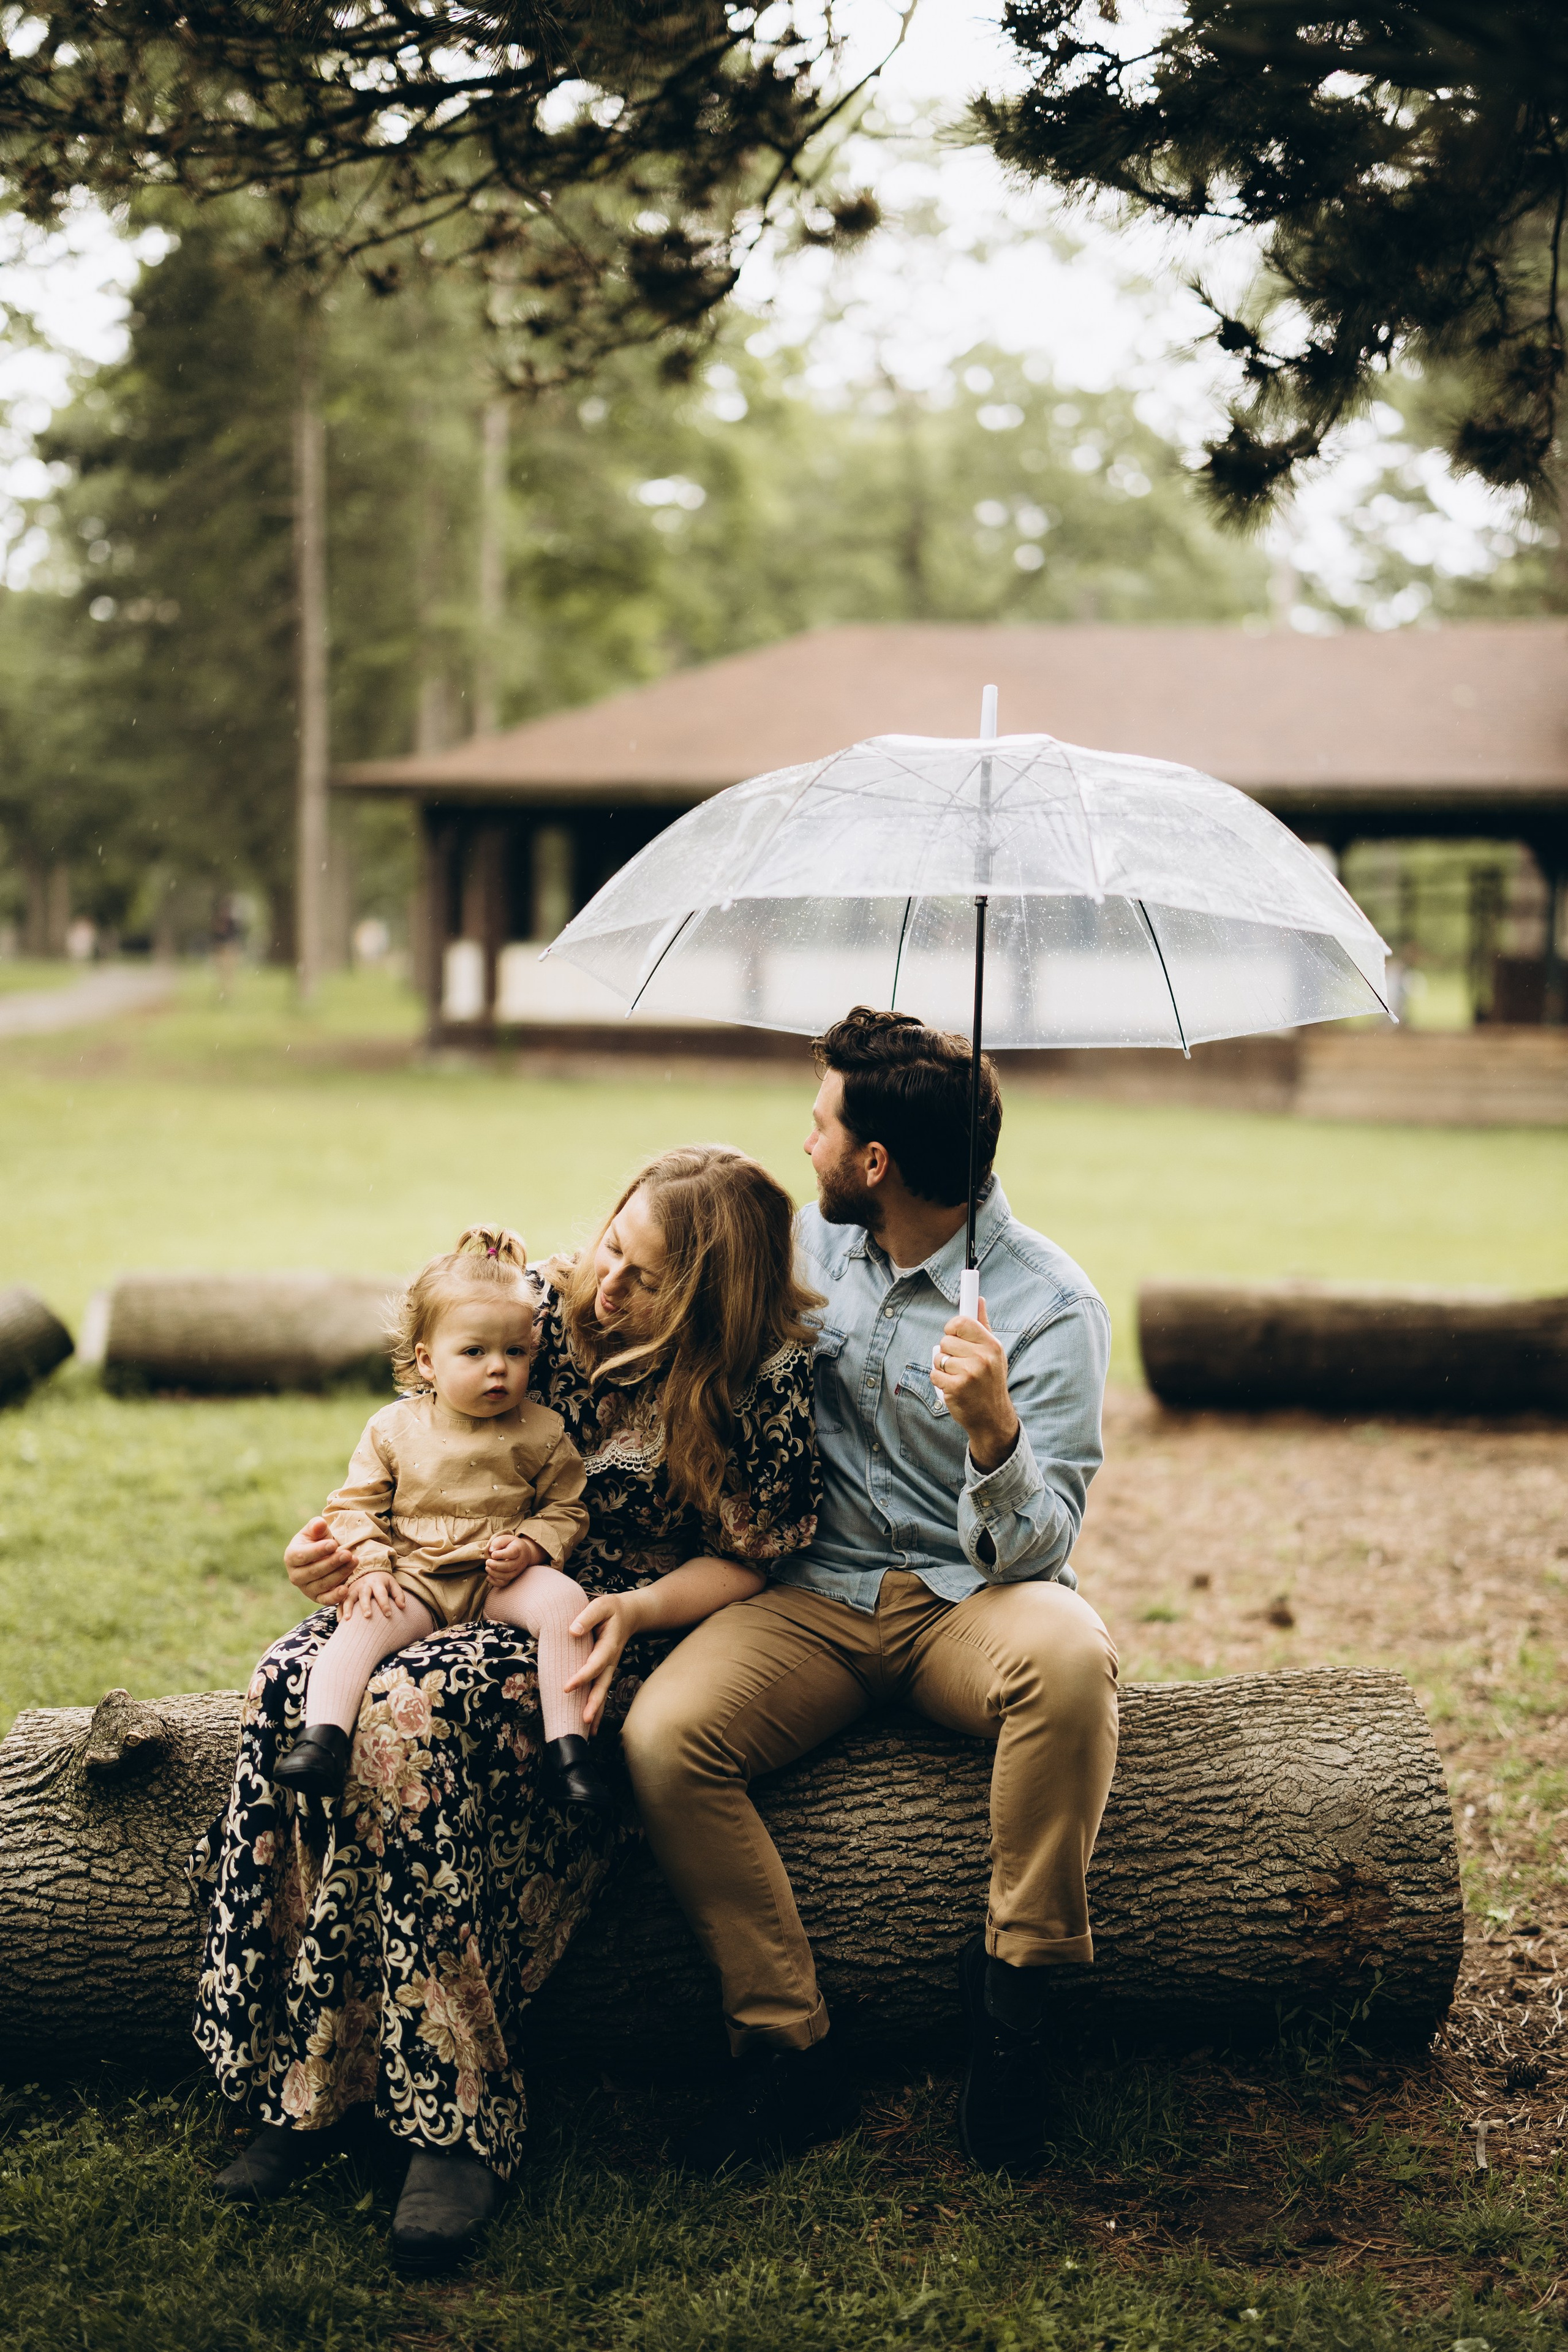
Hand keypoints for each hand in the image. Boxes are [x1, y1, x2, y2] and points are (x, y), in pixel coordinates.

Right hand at [285, 1517, 357, 1606]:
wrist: (324, 1554)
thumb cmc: (318, 1540)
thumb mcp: (316, 1530)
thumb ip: (316, 1526)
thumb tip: (319, 1523)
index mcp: (291, 1556)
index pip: (302, 1556)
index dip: (318, 1551)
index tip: (334, 1544)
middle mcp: (295, 1575)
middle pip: (314, 1571)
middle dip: (333, 1563)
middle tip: (348, 1554)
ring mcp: (306, 1588)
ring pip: (322, 1584)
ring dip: (340, 1574)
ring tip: (354, 1562)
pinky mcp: (317, 1597)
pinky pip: (325, 1600)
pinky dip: (335, 1597)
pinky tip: (346, 1589)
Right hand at [340, 1570, 408, 1622]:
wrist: (368, 1571)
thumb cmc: (382, 1582)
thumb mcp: (392, 1584)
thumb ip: (398, 1595)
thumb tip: (402, 1607)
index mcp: (377, 1583)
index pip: (381, 1593)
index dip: (385, 1604)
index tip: (389, 1614)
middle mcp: (364, 1585)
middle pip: (364, 1595)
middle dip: (365, 1605)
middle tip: (368, 1616)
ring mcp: (353, 1589)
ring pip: (349, 1598)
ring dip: (348, 1608)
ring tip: (347, 1619)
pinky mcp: (345, 1593)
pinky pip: (340, 1602)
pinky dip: (339, 1611)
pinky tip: (341, 1621)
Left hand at [486, 1532, 545, 1585]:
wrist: (524, 1553)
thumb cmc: (512, 1545)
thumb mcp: (506, 1538)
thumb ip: (498, 1542)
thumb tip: (491, 1550)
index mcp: (518, 1550)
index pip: (512, 1553)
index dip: (501, 1554)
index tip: (493, 1554)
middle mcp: (519, 1562)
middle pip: (508, 1567)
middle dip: (495, 1566)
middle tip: (487, 1562)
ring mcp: (516, 1571)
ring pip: (506, 1577)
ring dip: (494, 1574)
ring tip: (487, 1567)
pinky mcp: (512, 1578)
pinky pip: (504, 1583)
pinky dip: (495, 1582)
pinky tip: (488, 1576)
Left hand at [564, 1591, 646, 1731]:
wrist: (630, 1614)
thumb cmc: (612, 1609)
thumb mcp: (601, 1606)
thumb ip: (587, 1617)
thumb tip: (572, 1631)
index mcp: (609, 1645)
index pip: (595, 1664)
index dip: (582, 1677)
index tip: (567, 1687)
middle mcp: (611, 1660)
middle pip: (603, 1685)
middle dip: (594, 1703)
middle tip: (584, 1720)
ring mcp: (610, 1667)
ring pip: (603, 1692)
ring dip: (597, 1711)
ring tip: (588, 1732)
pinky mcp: (606, 1671)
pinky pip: (601, 1691)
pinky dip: (597, 1708)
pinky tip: (592, 1726)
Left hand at [931, 1298, 1018, 1473]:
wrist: (992, 1417)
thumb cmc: (990, 1380)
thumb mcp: (993, 1352)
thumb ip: (982, 1325)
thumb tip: (978, 1298)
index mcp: (991, 1345)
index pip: (961, 1321)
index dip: (952, 1327)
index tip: (953, 1334)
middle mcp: (982, 1357)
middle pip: (946, 1340)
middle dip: (948, 1351)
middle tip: (960, 1364)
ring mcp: (970, 1373)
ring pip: (939, 1358)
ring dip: (943, 1367)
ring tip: (958, 1377)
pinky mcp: (956, 1388)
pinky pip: (934, 1374)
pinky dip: (939, 1381)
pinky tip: (953, 1388)